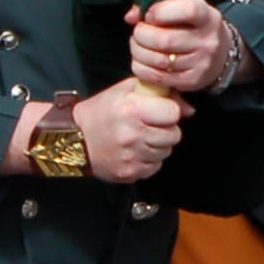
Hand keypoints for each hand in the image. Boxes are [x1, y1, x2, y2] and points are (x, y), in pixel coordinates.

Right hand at [72, 76, 188, 181]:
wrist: (74, 138)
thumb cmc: (103, 110)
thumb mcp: (127, 90)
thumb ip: (161, 93)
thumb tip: (190, 109)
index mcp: (132, 110)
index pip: (173, 114)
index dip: (168, 111)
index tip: (158, 111)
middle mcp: (132, 135)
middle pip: (174, 135)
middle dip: (165, 129)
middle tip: (149, 125)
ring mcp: (131, 157)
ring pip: (166, 152)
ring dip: (158, 145)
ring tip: (140, 137)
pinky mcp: (129, 173)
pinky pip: (155, 167)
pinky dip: (149, 160)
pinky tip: (135, 151)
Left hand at [126, 0, 236, 91]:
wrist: (221, 54)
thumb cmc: (194, 26)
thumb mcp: (184, 9)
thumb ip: (157, 6)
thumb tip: (131, 17)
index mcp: (208, 17)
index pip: (188, 10)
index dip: (161, 11)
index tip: (149, 14)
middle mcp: (208, 41)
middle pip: (164, 40)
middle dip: (141, 35)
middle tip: (138, 32)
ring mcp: (201, 63)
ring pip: (157, 60)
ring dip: (138, 52)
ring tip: (137, 46)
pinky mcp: (191, 81)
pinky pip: (156, 77)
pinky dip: (141, 68)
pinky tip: (141, 61)